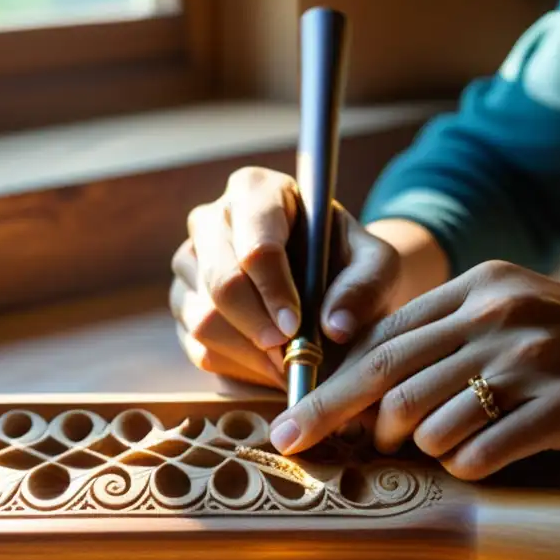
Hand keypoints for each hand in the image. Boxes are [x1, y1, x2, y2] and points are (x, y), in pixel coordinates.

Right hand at [170, 167, 400, 388]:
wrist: (327, 284)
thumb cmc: (348, 263)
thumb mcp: (376, 265)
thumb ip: (366, 286)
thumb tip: (335, 326)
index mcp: (255, 191)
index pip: (256, 244)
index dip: (275, 290)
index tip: (297, 326)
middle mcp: (211, 220)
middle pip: (222, 282)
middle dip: (259, 327)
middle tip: (291, 354)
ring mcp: (190, 264)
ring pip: (203, 319)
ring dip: (249, 353)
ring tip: (289, 363)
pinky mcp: (184, 304)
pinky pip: (198, 347)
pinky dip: (237, 367)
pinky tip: (270, 366)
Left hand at [267, 260, 559, 479]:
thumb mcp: (510, 312)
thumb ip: (443, 336)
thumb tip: (364, 384)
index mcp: (479, 287)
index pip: (382, 338)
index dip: (330, 383)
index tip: (293, 420)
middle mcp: (499, 316)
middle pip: (389, 378)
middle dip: (337, 419)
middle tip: (312, 448)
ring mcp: (533, 360)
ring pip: (429, 419)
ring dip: (416, 446)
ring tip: (434, 446)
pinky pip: (482, 451)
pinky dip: (464, 465)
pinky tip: (477, 460)